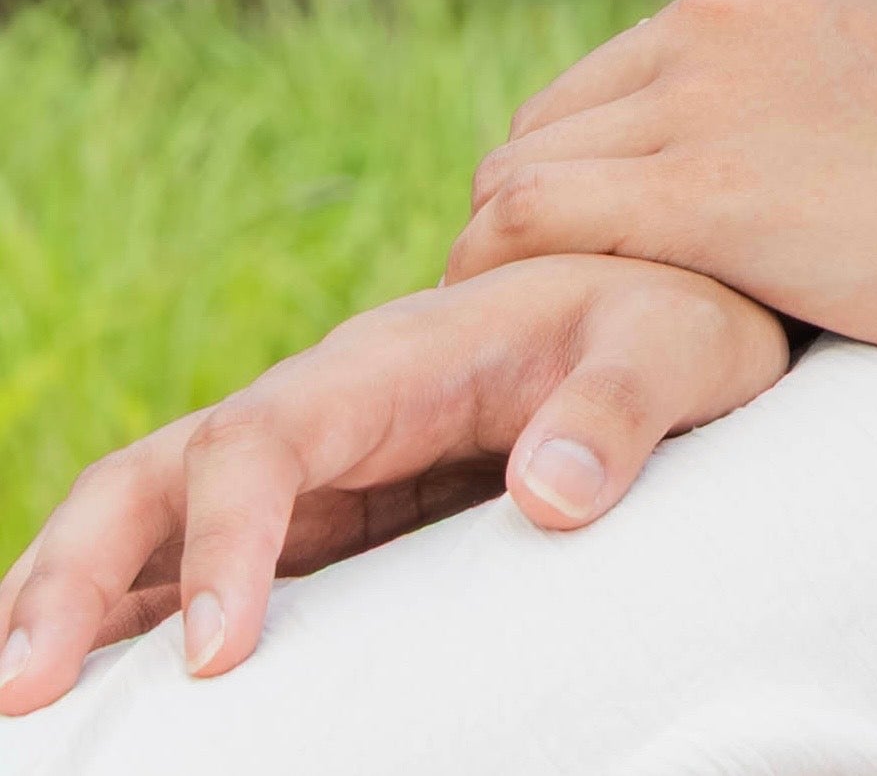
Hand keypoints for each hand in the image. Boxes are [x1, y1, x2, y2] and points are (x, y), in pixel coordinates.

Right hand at [0, 258, 783, 714]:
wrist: (685, 303)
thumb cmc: (677, 318)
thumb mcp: (679, 346)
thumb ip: (623, 404)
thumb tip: (553, 492)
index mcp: (398, 357)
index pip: (271, 433)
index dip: (227, 534)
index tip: (218, 649)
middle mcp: (327, 406)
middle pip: (163, 468)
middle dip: (80, 567)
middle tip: (23, 685)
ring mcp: (312, 466)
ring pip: (148, 512)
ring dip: (67, 591)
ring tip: (14, 697)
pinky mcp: (321, 520)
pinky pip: (190, 558)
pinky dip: (121, 612)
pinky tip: (80, 683)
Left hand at [445, 0, 876, 359]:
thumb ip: (807, 83)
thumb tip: (760, 151)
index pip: (612, 77)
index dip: (599, 177)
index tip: (615, 264)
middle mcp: (724, 4)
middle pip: (551, 123)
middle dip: (548, 223)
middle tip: (575, 323)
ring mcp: (709, 87)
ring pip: (518, 177)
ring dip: (520, 267)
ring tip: (559, 352)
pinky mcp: (703, 191)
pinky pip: (529, 228)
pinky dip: (511, 289)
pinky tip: (547, 353)